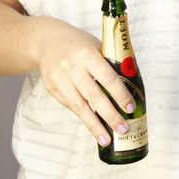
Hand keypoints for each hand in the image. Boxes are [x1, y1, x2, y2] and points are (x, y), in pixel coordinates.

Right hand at [32, 17, 134, 145]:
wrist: (48, 41)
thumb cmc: (79, 44)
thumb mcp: (97, 46)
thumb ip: (110, 64)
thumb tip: (131, 88)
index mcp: (87, 54)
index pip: (107, 78)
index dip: (120, 95)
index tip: (130, 108)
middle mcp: (71, 67)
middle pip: (94, 96)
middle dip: (110, 115)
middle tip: (123, 129)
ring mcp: (59, 78)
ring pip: (79, 107)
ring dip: (94, 125)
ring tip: (106, 138)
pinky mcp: (51, 88)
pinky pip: (70, 106)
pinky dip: (83, 116)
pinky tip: (93, 126)